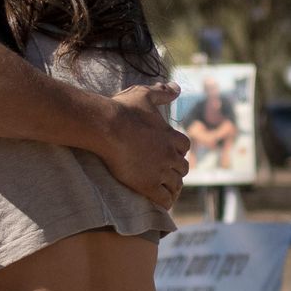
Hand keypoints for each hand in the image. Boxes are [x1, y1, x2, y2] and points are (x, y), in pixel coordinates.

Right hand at [97, 84, 190, 205]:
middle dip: (177, 170)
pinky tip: (163, 203)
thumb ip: (162, 92)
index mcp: (169, 135)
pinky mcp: (148, 185)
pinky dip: (166, 202)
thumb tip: (177, 87)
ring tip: (168, 191)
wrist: (106, 127)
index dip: (179, 150)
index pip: (184, 146)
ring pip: (176, 184)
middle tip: (169, 174)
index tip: (172, 153)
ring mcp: (160, 171)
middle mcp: (168, 154)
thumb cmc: (123, 110)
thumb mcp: (144, 94)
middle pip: (182, 167)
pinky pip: (164, 199)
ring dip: (173, 187)